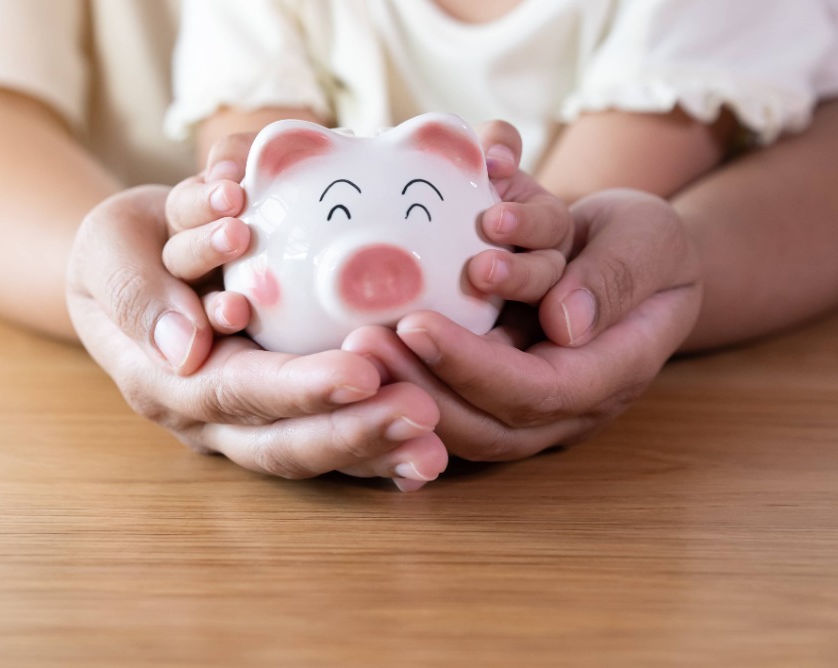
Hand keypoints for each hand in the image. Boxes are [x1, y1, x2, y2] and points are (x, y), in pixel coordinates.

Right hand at [66, 145, 447, 489]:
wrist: (130, 269)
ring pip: (310, 453)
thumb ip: (137, 293)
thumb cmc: (120, 249)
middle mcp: (206, 418)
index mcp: (163, 380)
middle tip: (424, 414)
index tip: (364, 373)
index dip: (299, 388)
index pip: (237, 391)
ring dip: (374, 451)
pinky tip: (427, 455)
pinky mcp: (275, 416)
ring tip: (436, 445)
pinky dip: (374, 453)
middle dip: (353, 433)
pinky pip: (326, 441)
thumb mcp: (108, 250)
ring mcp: (242, 424)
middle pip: (282, 441)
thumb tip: (186, 350)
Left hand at [343, 188, 702, 459]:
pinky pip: (447, 405)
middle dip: (420, 387)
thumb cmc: (645, 244)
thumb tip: (565, 322)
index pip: (537, 391)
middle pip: (486, 423)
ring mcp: (528, 404)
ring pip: (459, 425)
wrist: (631, 257)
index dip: (473, 366)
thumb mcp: (649, 240)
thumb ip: (616, 276)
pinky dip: (405, 383)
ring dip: (403, 389)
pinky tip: (360, 352)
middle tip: (363, 340)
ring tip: (354, 343)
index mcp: (611, 372)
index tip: (416, 324)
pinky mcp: (495, 389)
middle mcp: (566, 404)